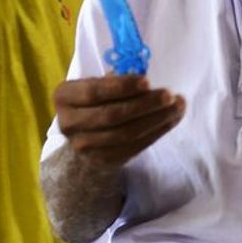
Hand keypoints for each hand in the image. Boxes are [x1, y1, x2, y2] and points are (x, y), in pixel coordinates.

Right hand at [53, 74, 185, 168]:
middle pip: (112, 116)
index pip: (94, 92)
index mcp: (64, 97)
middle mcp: (69, 124)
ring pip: (126, 134)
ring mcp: (84, 146)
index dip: (122, 87)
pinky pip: (134, 148)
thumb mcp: (96, 84)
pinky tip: (170, 121)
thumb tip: (147, 83)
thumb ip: (115, 81)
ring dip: (156, 120)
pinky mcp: (103, 161)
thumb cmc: (96, 100)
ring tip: (177, 107)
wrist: (85, 135)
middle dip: (145, 104)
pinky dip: (155, 133)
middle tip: (169, 95)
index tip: (147, 81)